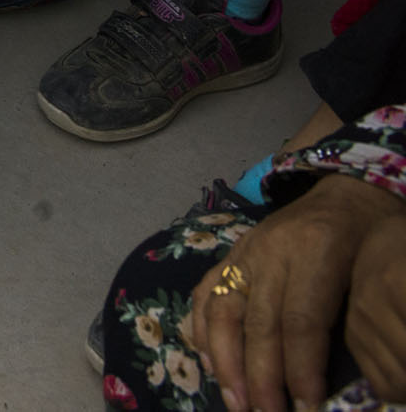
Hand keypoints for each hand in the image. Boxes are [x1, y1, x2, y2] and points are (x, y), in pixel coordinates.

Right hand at [186, 174, 405, 411]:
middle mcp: (272, 249)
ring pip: (223, 309)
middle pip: (258, 322)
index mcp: (317, 249)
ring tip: (234, 401)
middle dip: (259, 377)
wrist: (348, 192)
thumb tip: (348, 381)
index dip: (299, 368)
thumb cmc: (375, 237)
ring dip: (224, 362)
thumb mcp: (381, 268)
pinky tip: (207, 362)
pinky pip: (205, 293)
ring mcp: (245, 250)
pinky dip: (201, 330)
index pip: (301, 320)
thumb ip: (358, 315)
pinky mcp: (230, 253)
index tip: (304, 408)